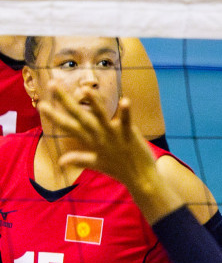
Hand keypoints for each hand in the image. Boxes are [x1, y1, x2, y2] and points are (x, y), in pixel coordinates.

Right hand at [38, 86, 158, 195]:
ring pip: (100, 116)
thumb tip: (61, 161)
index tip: (41, 104)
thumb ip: (79, 159)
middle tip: (52, 84)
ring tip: (85, 89)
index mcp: (90, 141)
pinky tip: (126, 100)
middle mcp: (98, 136)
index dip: (54, 116)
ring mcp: (113, 135)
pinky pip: (126, 121)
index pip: (68, 126)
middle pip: (79, 116)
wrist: (140, 179)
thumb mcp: (96, 164)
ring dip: (94, 103)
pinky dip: (125, 112)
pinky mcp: (129, 135)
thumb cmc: (119, 169)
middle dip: (65, 100)